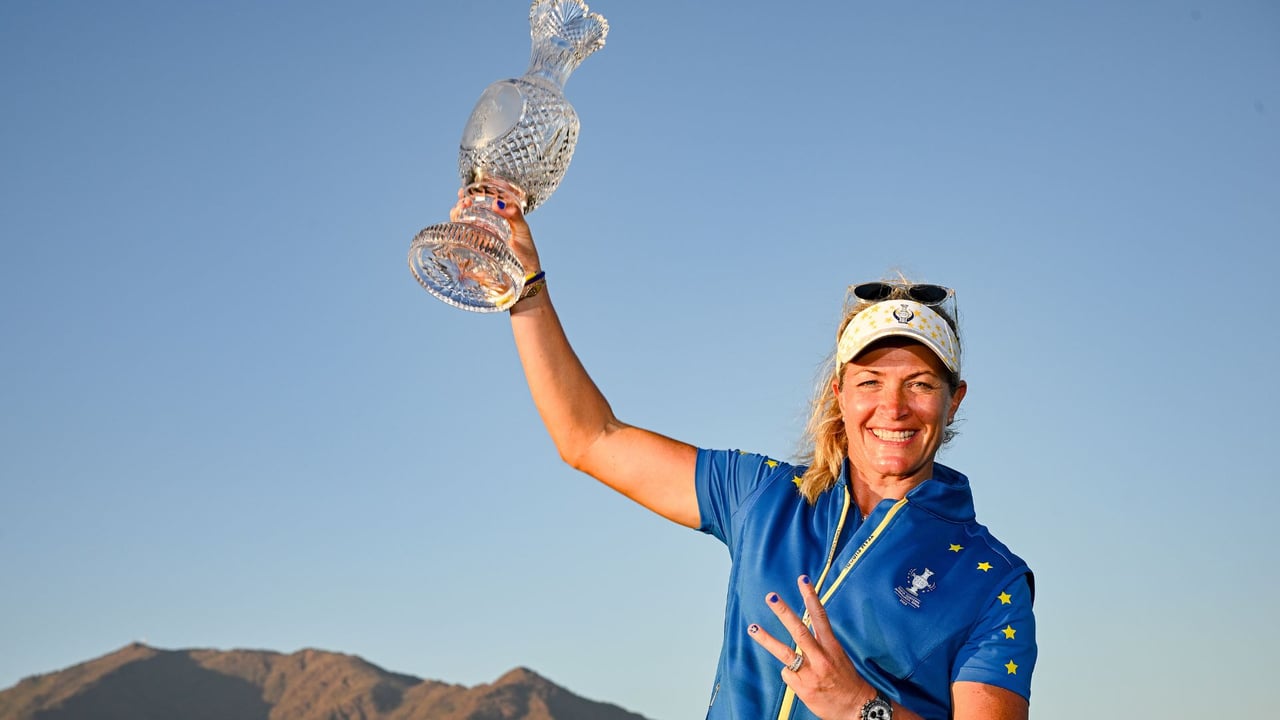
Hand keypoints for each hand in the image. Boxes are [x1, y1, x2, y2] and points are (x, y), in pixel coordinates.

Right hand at [450, 188, 541, 274]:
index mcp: (499, 219)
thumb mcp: (522, 231)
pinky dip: (456, 226)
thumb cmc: (526, 255)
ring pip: (462, 220)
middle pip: (471, 208)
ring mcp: (479, 237)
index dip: (479, 191)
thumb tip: (498, 203)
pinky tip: (458, 220)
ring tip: (463, 206)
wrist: (524, 278)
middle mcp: (487, 226)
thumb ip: (514, 216)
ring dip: (459, 210)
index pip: (486, 201)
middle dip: (466, 199)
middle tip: (467, 198)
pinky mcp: (473, 250)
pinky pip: (460, 236)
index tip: (477, 184)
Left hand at [747, 575, 877, 719]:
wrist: (855, 709)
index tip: (802, 580)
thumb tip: (800, 632)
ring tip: (753, 628)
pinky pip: (788, 674)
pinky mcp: (802, 687)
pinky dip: (790, 673)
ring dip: (767, 639)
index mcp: (832, 647)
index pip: (821, 617)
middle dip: (784, 612)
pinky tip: (801, 680)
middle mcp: (821, 658)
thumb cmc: (846, 681)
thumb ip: (821, 643)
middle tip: (772, 597)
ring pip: (785, 652)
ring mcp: (810, 673)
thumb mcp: (838, 656)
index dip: (811, 597)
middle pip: (799, 631)